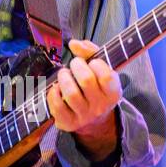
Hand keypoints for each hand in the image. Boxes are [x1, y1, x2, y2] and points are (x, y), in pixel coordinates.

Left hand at [48, 39, 121, 154]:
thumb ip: (90, 52)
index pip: (106, 76)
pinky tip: (56, 88)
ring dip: (64, 78)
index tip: (92, 62)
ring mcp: (84, 116)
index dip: (96, 64)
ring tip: (64, 74)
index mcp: (112, 93)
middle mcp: (100, 106)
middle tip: (74, 64)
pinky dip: (53, 93)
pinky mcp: (68, 122)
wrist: (94, 120)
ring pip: (71, 93)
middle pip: (86, 81)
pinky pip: (57, 106)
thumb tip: (73, 43)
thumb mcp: (101, 70)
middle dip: (76, 66)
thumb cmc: (96, 88)